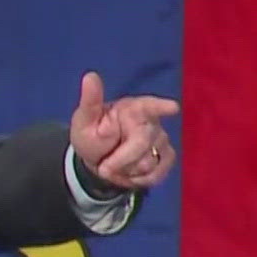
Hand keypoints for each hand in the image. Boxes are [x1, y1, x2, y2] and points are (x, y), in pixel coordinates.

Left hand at [69, 71, 177, 190]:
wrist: (97, 160)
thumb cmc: (92, 134)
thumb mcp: (83, 120)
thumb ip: (90, 102)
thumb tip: (90, 76)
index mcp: (132, 107)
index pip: (149, 105)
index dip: (160, 107)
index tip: (172, 108)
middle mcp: (151, 121)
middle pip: (142, 143)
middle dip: (120, 160)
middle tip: (103, 167)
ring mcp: (161, 140)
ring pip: (148, 163)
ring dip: (126, 171)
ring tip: (115, 165)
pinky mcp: (166, 158)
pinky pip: (156, 175)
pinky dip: (138, 180)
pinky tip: (128, 174)